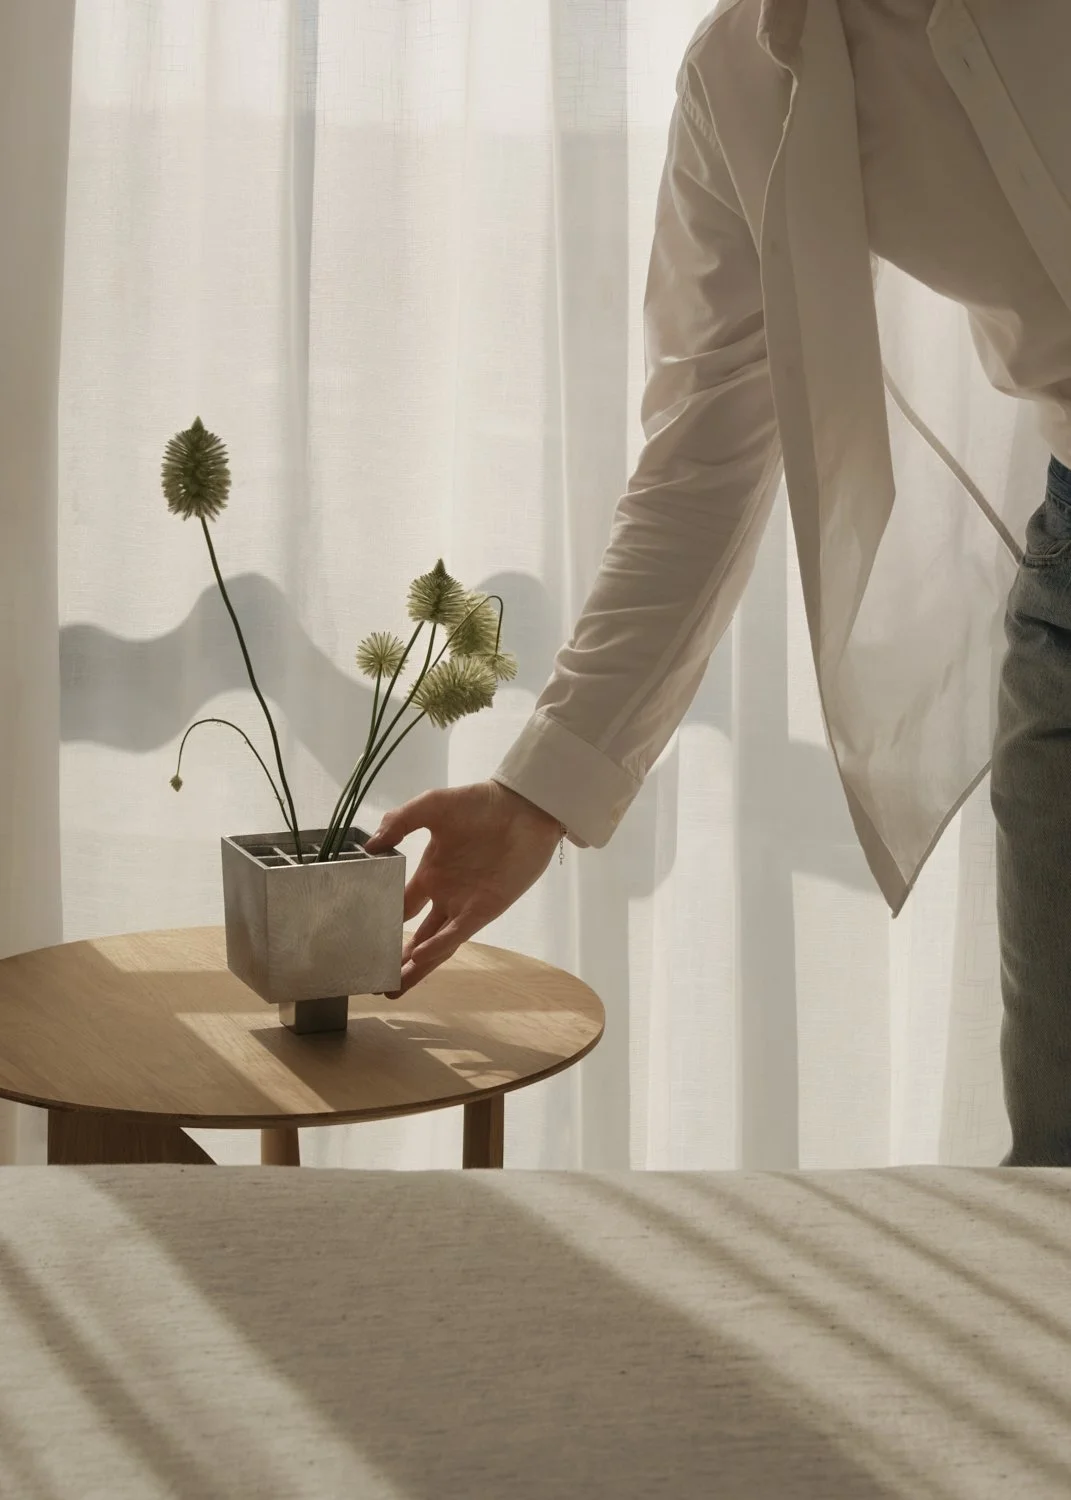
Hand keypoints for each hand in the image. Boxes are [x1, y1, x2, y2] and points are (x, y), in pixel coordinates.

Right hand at [363, 780, 561, 995]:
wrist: (524, 806)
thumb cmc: (479, 803)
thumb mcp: (432, 806)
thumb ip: (399, 821)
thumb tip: (370, 846)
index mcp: (429, 874)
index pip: (400, 907)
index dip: (382, 924)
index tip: (360, 941)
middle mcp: (444, 895)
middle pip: (415, 935)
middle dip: (396, 958)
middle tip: (372, 980)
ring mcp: (464, 905)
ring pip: (434, 944)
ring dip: (415, 966)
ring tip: (391, 987)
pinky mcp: (485, 909)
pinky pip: (457, 933)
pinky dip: (438, 946)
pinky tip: (418, 958)